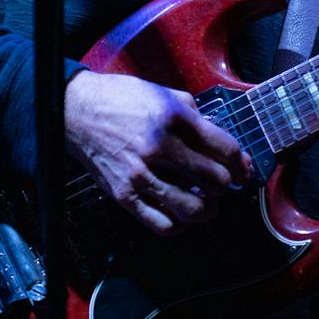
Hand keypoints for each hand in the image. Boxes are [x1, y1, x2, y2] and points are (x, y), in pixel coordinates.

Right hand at [65, 71, 253, 235]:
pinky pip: (162, 223)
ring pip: (192, 207)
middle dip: (227, 184)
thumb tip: (221, 144)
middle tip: (226, 184)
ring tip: (209, 203)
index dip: (241, 163)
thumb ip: (195, 117)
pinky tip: (183, 215)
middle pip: (214, 179)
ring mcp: (140, 174)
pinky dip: (180, 225)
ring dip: (209, 208)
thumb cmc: (121, 100)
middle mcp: (159, 147)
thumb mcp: (164, 94)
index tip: (243, 169)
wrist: (76, 111)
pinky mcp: (124, 194)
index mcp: (173, 118)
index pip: (224, 149)